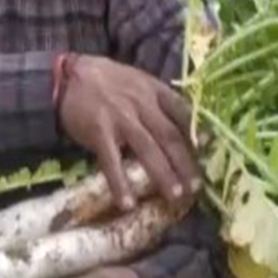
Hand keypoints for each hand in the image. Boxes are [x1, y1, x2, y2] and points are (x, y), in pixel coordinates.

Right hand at [58, 55, 199, 213]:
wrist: (67, 74)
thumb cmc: (105, 80)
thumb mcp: (137, 80)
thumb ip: (157, 100)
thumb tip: (184, 126)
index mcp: (154, 90)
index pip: (184, 113)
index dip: (199, 134)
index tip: (210, 154)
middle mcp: (141, 103)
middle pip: (170, 137)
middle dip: (186, 164)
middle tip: (196, 188)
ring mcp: (120, 117)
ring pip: (147, 150)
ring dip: (163, 175)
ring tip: (174, 197)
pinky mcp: (98, 131)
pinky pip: (112, 161)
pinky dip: (120, 183)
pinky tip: (127, 203)